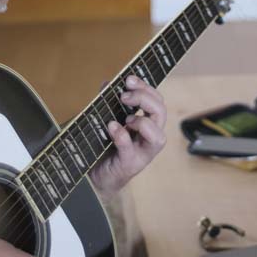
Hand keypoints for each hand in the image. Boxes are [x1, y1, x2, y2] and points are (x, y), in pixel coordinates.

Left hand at [89, 75, 166, 195]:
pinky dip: (122, 136)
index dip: (146, 88)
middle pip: (161, 113)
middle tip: (124, 96)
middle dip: (144, 99)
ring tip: (125, 118)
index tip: (129, 79)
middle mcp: (149, 139)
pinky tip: (112, 127)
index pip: (157, 101)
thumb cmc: (105, 148)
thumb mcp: (108, 121)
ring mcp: (142, 154)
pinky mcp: (129, 165)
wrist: (95, 177)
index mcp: (147, 125)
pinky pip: (130, 149)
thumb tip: (107, 83)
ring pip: (158, 137)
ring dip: (142, 122)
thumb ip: (109, 103)